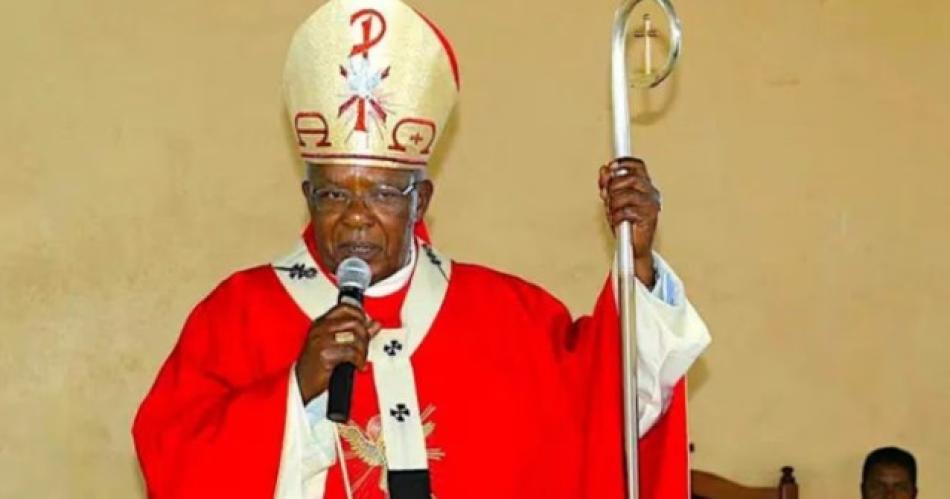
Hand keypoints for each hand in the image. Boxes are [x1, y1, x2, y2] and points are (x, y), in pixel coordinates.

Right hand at [295, 304, 381, 403]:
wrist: (301, 383)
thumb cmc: (315, 365)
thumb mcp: (334, 344)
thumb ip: (355, 332)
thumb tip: (374, 324)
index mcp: (321, 323)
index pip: (345, 308)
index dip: (360, 315)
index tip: (367, 325)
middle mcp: (320, 329)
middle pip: (354, 323)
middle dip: (365, 336)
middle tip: (364, 348)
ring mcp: (322, 340)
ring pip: (355, 337)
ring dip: (363, 350)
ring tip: (361, 359)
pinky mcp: (325, 354)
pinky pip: (351, 353)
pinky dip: (359, 360)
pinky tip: (358, 366)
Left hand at [599, 157, 660, 286]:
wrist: (632, 248)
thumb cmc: (624, 223)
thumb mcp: (613, 201)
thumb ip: (608, 185)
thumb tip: (604, 170)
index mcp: (645, 186)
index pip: (638, 166)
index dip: (624, 162)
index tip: (611, 166)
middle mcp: (651, 193)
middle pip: (630, 178)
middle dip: (613, 186)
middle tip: (605, 196)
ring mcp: (651, 205)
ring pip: (627, 195)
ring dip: (613, 204)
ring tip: (612, 212)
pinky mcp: (649, 219)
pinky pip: (626, 211)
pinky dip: (616, 216)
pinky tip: (616, 221)